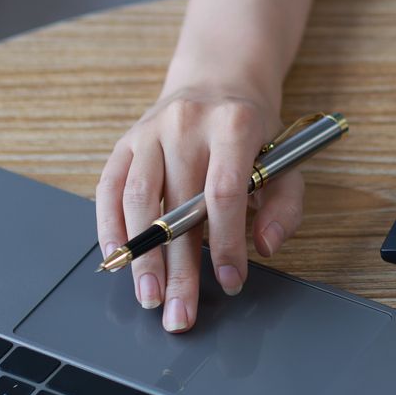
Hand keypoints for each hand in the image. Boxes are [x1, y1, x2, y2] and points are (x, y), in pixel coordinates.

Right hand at [94, 76, 307, 332]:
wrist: (218, 80)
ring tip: (150, 298)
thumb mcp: (286, 161)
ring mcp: (150, 131)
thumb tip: (265, 246)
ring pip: (139, 201)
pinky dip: (110, 227)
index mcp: (233, 125)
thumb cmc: (254, 132)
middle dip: (180, 268)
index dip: (227, 243)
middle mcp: (187, 124)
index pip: (224, 193)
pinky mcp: (125, 142)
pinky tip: (118, 259)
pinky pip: (109, 188)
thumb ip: (284, 205)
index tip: (230, 282)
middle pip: (179, 206)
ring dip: (142, 256)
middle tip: (181, 314)